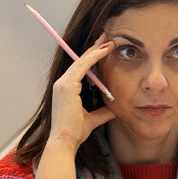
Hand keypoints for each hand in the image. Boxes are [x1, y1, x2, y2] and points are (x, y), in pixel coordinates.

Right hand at [48, 32, 116, 148]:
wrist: (66, 141)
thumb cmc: (75, 132)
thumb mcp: (93, 119)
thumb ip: (103, 112)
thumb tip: (116, 108)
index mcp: (66, 89)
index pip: (81, 68)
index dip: (93, 57)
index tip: (105, 48)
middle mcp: (62, 83)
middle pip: (80, 61)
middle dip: (95, 48)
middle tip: (107, 37)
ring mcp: (63, 83)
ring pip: (82, 61)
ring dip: (97, 49)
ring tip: (109, 40)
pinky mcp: (67, 85)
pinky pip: (83, 66)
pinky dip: (94, 57)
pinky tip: (105, 50)